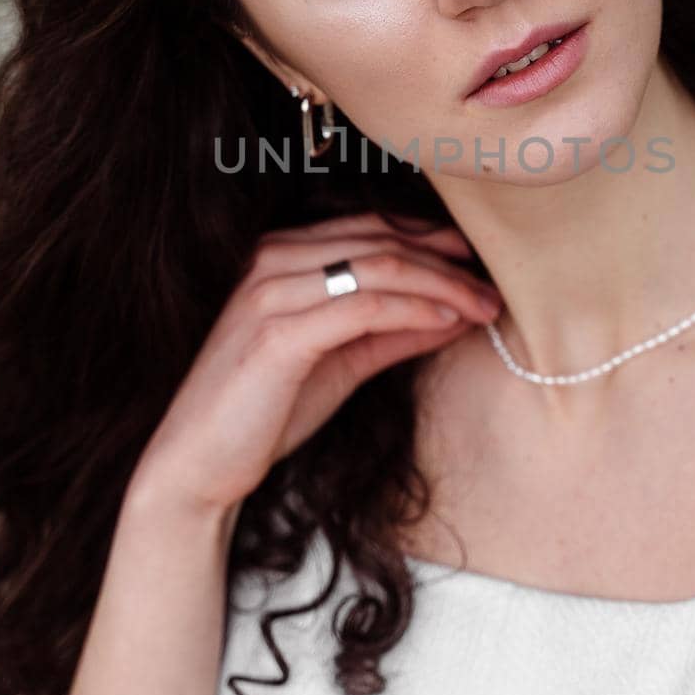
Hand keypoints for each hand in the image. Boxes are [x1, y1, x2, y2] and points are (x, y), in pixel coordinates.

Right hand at [132, 213, 500, 514]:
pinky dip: (414, 311)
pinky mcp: (278, 332)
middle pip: (382, 241)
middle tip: (495, 288)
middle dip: (447, 263)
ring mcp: (271, 291)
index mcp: (281, 256)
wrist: (198, 464)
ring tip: (485, 307)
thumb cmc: (264, 413)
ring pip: (379, 266)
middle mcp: (273, 260)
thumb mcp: (341, 363)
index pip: (371, 229)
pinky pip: (364, 307)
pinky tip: (448, 324)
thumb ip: (392, 333)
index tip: (479, 264)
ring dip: (442, 285)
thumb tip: (455, 315)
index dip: (432, 241)